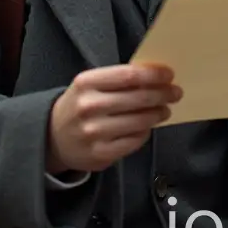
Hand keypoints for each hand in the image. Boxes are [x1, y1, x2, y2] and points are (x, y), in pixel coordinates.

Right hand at [47, 64, 180, 174]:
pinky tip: (147, 126)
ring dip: (158, 113)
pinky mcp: (101, 154)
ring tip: (164, 109)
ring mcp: (94, 132)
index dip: (153, 74)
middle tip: (175, 92)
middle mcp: (89, 106)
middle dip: (162, 94)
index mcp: (86, 83)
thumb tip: (155, 76)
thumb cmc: (79, 105)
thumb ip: (117, 80)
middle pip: (138, 98)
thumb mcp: (89, 86)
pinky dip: (145, 132)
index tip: (169, 74)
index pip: (128, 75)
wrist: (52, 137)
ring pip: (140, 121)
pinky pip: (134, 141)